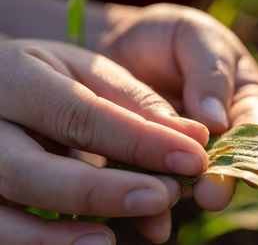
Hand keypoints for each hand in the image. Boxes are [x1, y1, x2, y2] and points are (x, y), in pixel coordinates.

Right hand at [0, 39, 209, 243]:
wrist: (1, 85)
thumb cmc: (52, 75)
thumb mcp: (89, 73)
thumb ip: (138, 104)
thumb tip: (194, 139)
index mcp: (16, 77)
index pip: (80, 115)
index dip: (139, 142)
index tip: (192, 159)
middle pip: (30, 170)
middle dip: (100, 192)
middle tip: (162, 197)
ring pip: (2, 214)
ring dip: (58, 235)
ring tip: (111, 241)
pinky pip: (0, 228)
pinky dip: (39, 242)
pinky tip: (87, 241)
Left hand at [96, 3, 257, 210]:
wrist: (120, 45)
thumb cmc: (167, 37)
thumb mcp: (195, 37)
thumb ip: (210, 72)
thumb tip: (218, 122)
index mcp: (245, 100)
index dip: (254, 151)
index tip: (236, 167)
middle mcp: (221, 133)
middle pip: (229, 162)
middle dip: (220, 180)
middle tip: (208, 196)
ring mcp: (187, 151)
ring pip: (191, 179)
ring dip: (182, 195)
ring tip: (168, 210)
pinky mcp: (154, 162)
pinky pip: (155, 183)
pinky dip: (152, 203)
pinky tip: (149, 222)